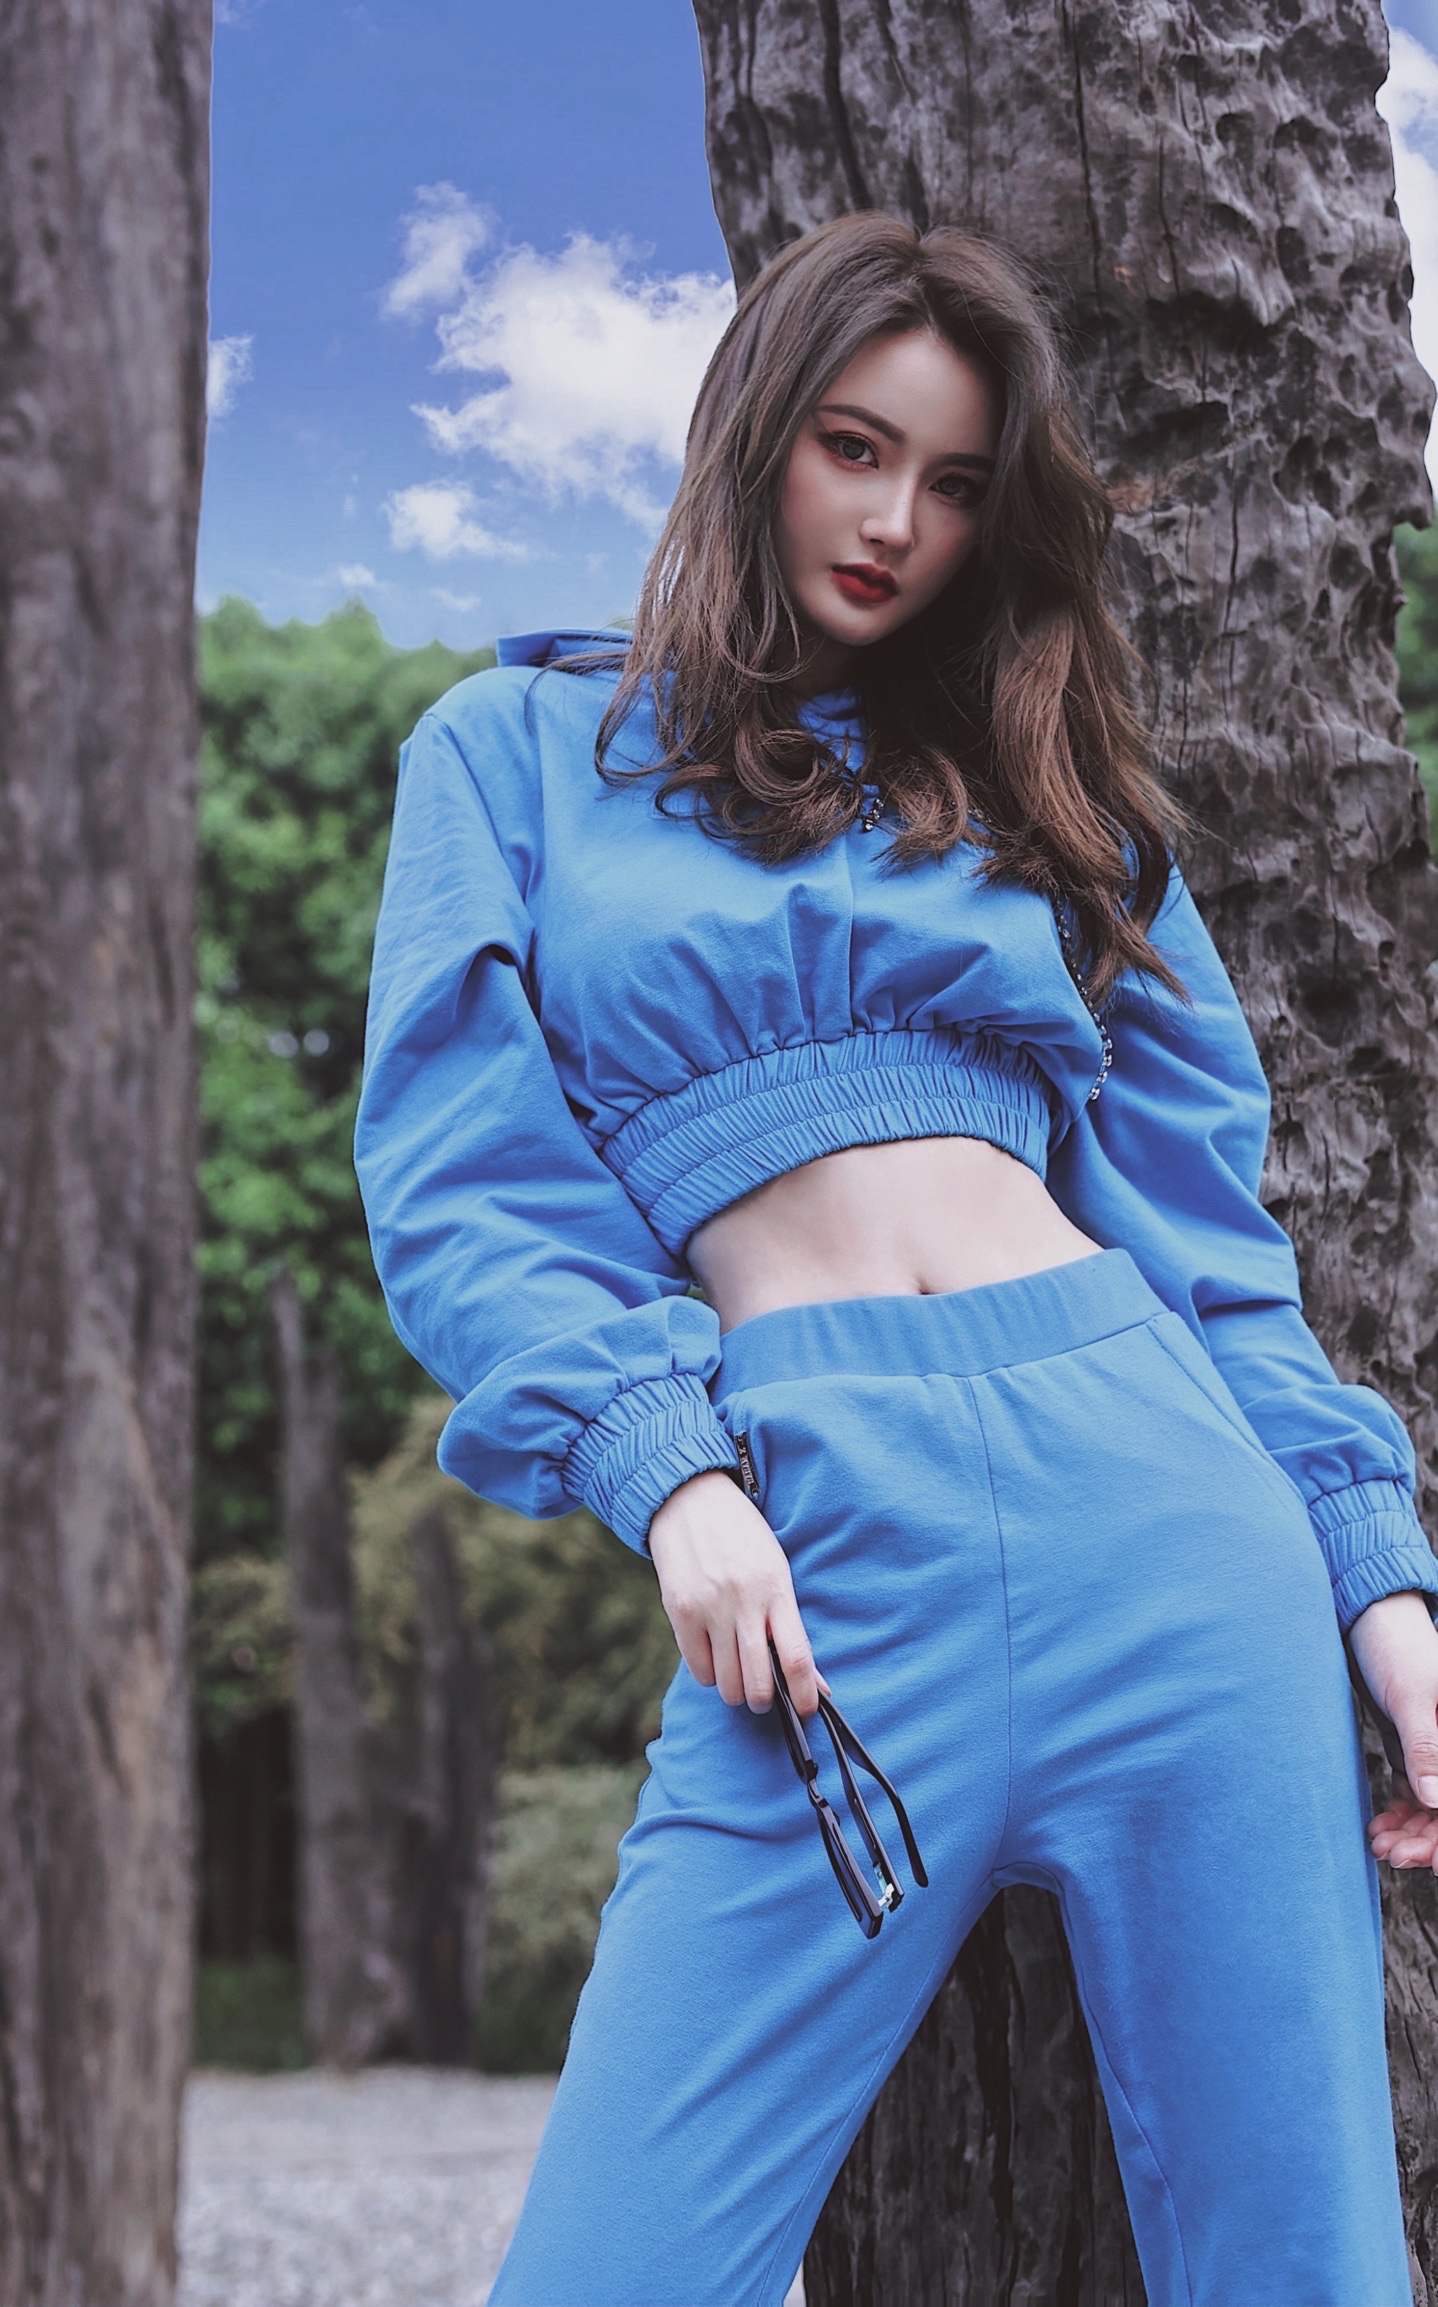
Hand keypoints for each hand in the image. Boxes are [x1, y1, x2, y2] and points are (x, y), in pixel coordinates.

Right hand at [648, 1469, 823, 1716]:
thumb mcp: (775, 1569)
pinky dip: (710, 1675)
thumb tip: (813, 1681)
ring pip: (727, 1683)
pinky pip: (698, 1670)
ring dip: (735, 1689)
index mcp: (776, 1588)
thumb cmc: (742, 1536)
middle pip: (758, 1681)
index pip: (797, 1656)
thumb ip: (789, 1623)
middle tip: (763, 1696)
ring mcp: (709, 1608)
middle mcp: (743, 1601)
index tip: (805, 1710)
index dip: (804, 1694)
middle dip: (763, 1700)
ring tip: (737, 1674)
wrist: (690, 1500)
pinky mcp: (679, 1612)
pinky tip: (714, 1658)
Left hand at [1349, 1590, 1437, 1871]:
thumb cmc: (1396, 1648)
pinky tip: (1378, 1828)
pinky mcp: (1419, 1750)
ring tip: (1379, 1843)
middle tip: (1392, 1853)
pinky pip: (1417, 1793)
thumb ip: (1427, 1747)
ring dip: (1412, 1831)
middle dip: (1428, 1837)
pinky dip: (1400, 1814)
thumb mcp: (1412, 1697)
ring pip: (1435, 1806)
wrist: (1371, 1622)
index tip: (1432, 1863)